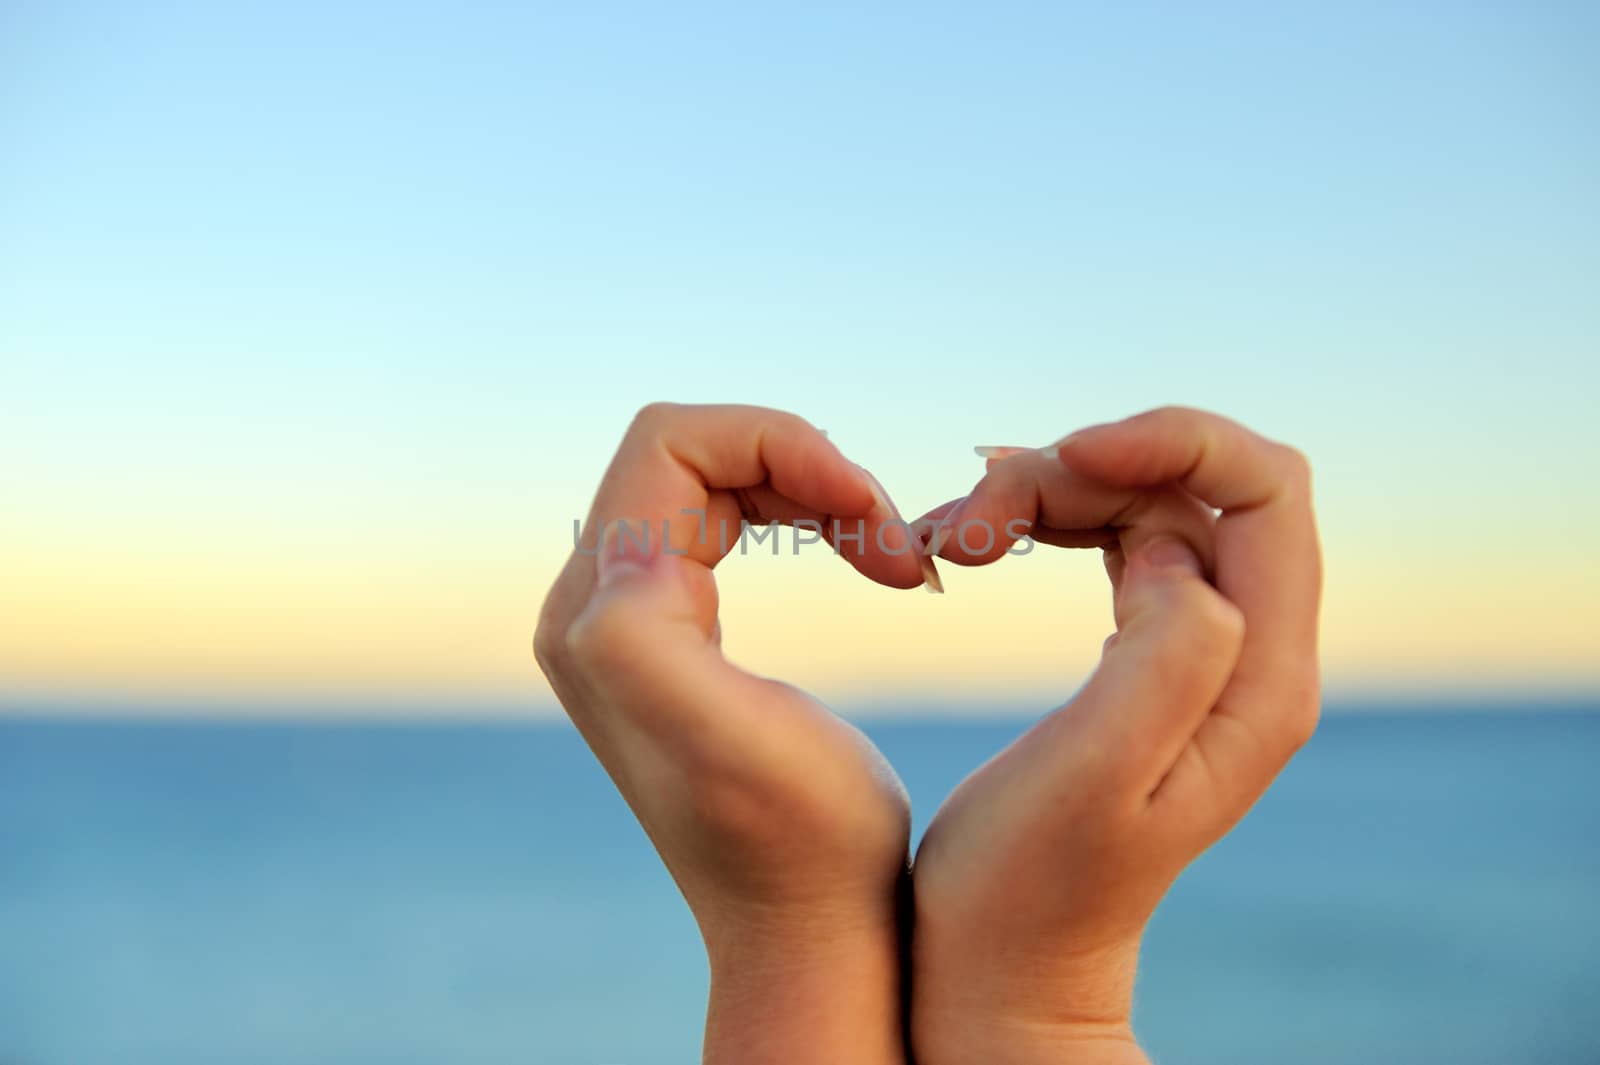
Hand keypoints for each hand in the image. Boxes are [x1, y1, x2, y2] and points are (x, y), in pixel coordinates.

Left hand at [533, 403, 932, 1064]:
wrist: (816, 927)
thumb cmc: (805, 843)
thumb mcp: (732, 746)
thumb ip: (644, 643)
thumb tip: (627, 554)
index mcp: (601, 617)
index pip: (670, 445)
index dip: (781, 444)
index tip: (871, 509)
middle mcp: (595, 608)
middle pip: (690, 451)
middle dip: (802, 466)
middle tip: (891, 535)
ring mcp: (631, 620)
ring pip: (715, 477)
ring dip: (812, 490)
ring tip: (889, 552)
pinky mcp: (674, 633)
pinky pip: (725, 517)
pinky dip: (802, 514)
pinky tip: (857, 554)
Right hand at [910, 407, 1321, 1064]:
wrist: (1003, 967)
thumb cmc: (1029, 887)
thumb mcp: (1093, 776)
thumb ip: (1162, 655)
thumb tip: (1172, 550)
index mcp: (1258, 680)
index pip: (1268, 491)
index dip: (1174, 442)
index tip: (1062, 457)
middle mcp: (1245, 658)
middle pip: (1192, 488)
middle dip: (1081, 470)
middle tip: (969, 523)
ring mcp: (1196, 656)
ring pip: (1143, 507)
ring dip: (1047, 495)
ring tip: (954, 539)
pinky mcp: (1142, 657)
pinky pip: (1113, 543)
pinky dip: (1044, 523)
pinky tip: (975, 548)